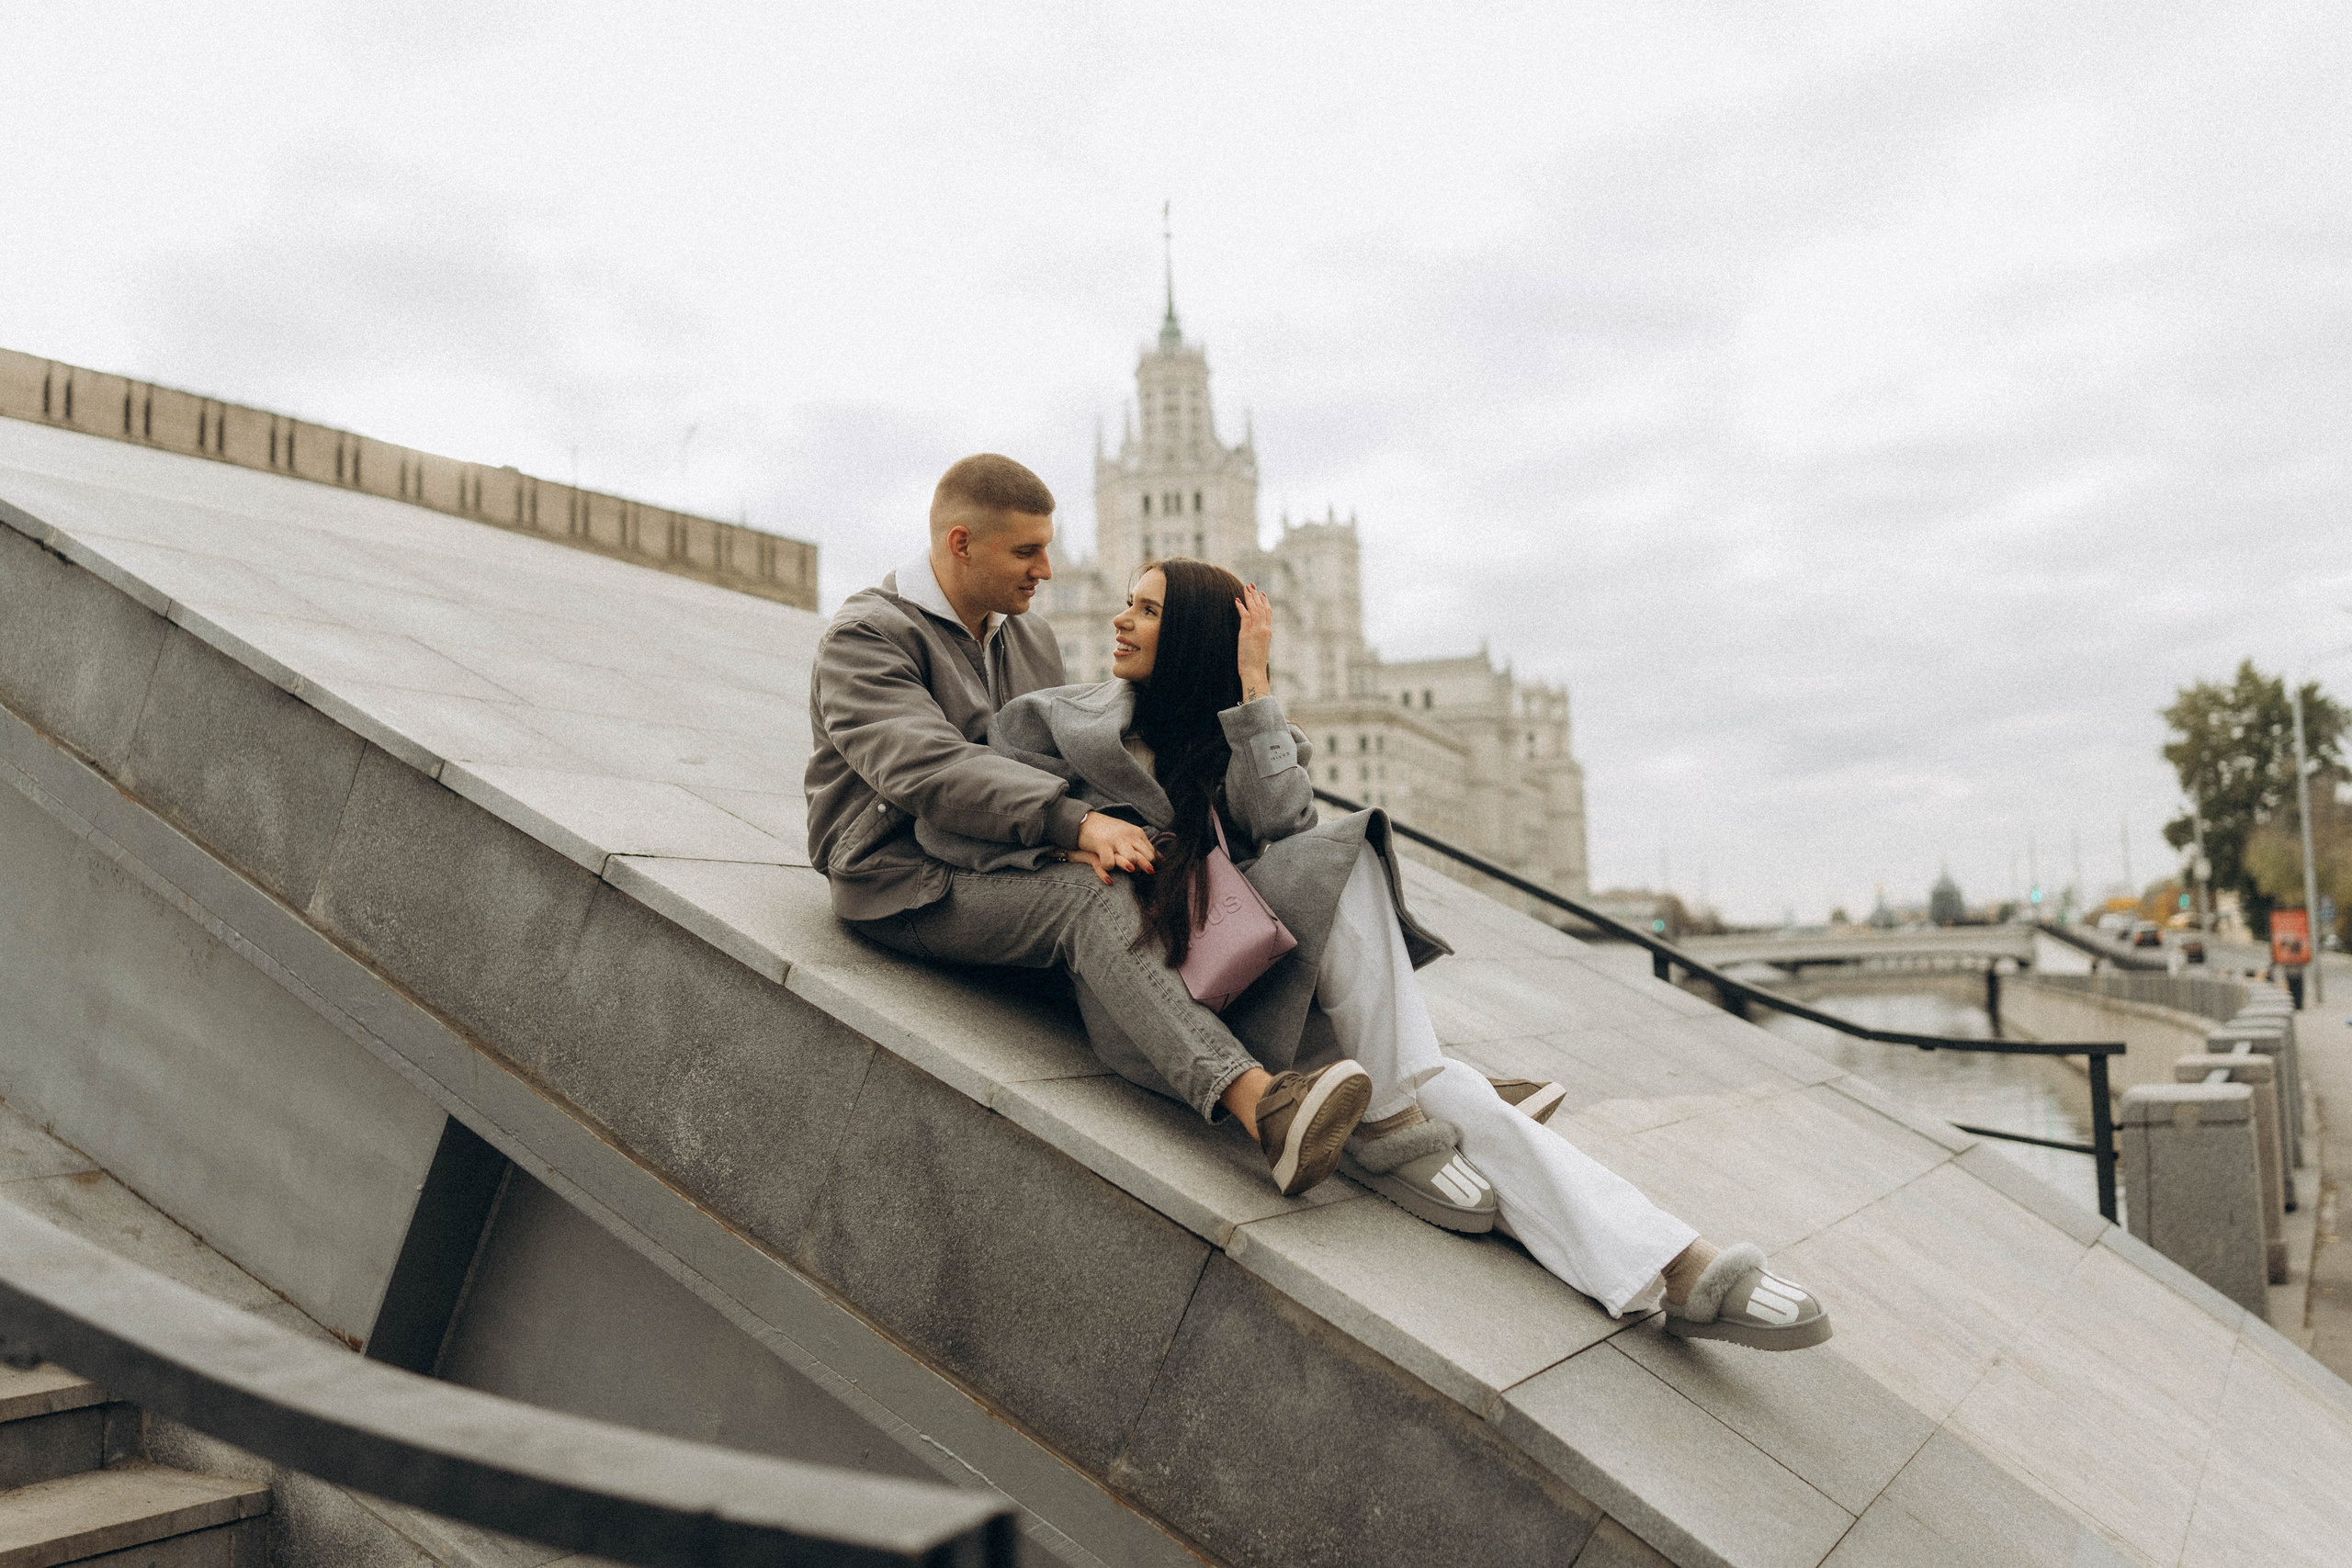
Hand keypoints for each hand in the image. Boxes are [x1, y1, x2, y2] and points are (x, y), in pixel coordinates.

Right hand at [1075, 813, 1156, 883]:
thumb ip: (1141, 845)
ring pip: (1132, 860)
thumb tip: (1159, 859)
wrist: (1085, 821)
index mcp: (1136, 833)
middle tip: (1137, 873)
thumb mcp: (1127, 835)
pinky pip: (1109, 863)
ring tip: (1126, 869)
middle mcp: (1128, 836)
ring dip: (1129, 868)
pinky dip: (1108, 871)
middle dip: (1144, 869)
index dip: (1150, 864)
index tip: (1147, 871)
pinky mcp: (1101, 844)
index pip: (1152, 853)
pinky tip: (1108, 873)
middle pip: (1146, 857)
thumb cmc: (1108, 832)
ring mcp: (1115, 840)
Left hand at [1235, 582, 1272, 700]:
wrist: (1254, 672)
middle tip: (1251, 585)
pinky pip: (1245, 616)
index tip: (1261, 593)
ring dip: (1249, 598)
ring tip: (1245, 588)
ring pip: (1254, 609)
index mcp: (1268, 633)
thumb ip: (1258, 639)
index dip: (1265, 602)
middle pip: (1261, 608)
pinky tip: (1237, 600)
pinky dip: (1241, 607)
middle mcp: (1264, 629)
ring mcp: (1256, 631)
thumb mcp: (1260, 649)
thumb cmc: (1256, 665)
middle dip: (1256, 595)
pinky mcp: (1247, 633)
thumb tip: (1253, 636)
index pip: (1268, 613)